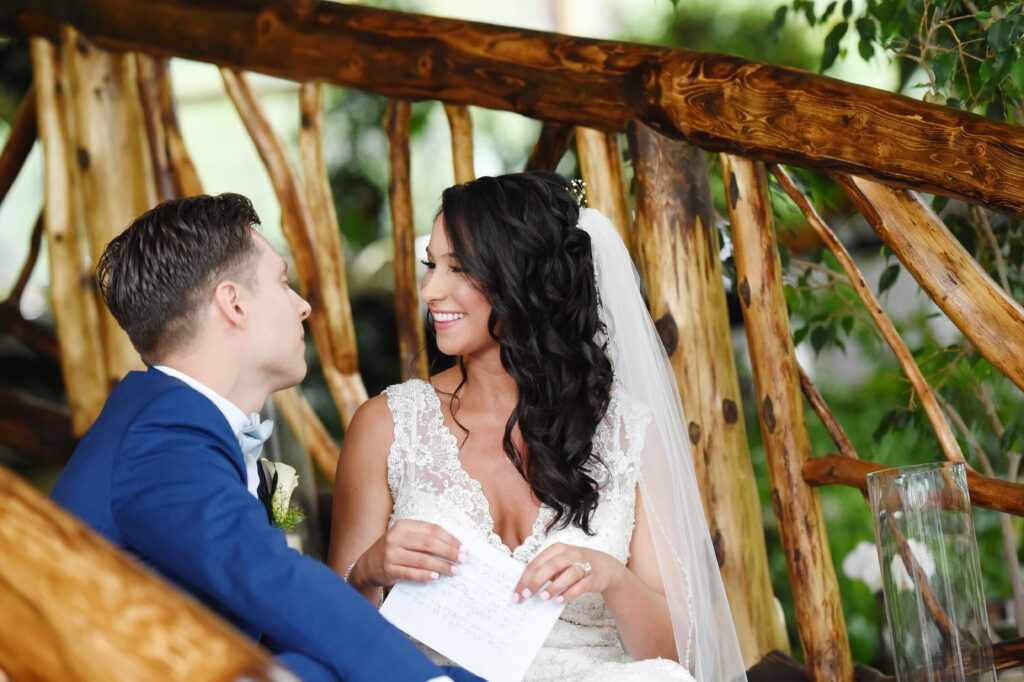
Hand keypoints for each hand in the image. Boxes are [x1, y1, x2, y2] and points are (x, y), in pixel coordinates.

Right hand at [351, 519, 465, 588]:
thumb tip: (454, 546)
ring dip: (441, 565)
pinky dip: (425, 575)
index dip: (449, 539)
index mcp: (403, 526)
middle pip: (429, 543)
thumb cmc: (393, 551)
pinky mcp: (388, 569)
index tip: (462, 548)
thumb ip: (424, 538)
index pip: (432, 530)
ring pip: (422, 559)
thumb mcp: (405, 538)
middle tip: (462, 560)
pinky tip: (436, 577)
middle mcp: (396, 537)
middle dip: (448, 552)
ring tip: (453, 570)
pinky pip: (411, 573)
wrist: (367, 566)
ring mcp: (391, 553)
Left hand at [512, 543, 623, 604]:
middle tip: (527, 596)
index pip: (537, 562)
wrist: (604, 566)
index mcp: (557, 549)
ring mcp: (583, 564)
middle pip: (551, 566)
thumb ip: (545, 571)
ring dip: (554, 586)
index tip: (517, 593)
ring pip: (567, 574)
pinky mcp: (593, 577)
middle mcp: (570, 554)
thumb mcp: (559, 562)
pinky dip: (569, 593)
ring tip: (543, 597)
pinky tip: (560, 600)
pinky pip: (580, 585)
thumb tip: (526, 587)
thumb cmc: (575, 565)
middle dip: (536, 581)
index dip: (525, 578)